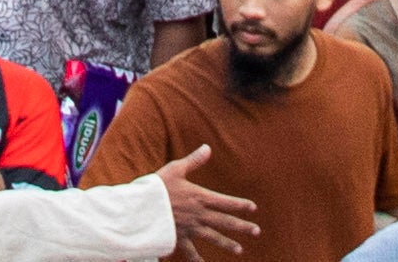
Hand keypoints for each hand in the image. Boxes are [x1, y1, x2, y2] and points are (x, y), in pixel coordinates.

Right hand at [143, 152, 260, 252]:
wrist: (141, 208)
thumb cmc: (157, 186)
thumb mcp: (176, 169)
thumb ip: (193, 161)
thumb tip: (207, 148)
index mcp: (200, 197)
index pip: (226, 202)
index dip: (240, 205)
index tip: (253, 208)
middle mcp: (198, 215)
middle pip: (225, 221)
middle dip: (242, 226)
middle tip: (256, 231)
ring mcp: (190, 228)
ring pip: (213, 238)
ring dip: (227, 243)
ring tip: (239, 250)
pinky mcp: (179, 238)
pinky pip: (191, 251)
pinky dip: (197, 260)